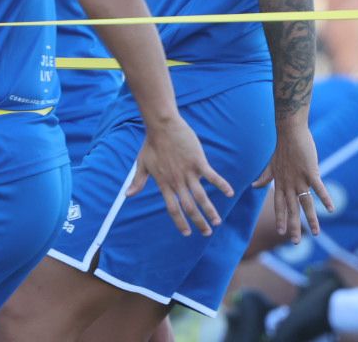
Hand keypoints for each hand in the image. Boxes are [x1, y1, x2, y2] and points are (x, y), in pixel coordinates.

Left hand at [128, 114, 234, 236]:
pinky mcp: (198, 162)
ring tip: (217, 222)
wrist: (161, 125)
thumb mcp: (142, 164)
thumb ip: (138, 181)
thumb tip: (127, 195)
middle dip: (198, 222)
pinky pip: (212, 177)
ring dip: (210, 211)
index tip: (186, 233)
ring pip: (201, 197)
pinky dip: (221, 185)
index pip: (173, 209)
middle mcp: (177, 181)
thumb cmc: (151, 143)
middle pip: (189, 207)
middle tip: (206, 233)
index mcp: (164, 184)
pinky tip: (230, 193)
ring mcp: (188, 172)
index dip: (180, 222)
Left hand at [252, 117, 333, 243]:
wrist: (289, 131)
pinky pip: (319, 188)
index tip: (281, 232)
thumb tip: (253, 186)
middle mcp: (289, 184)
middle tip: (294, 242)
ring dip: (311, 219)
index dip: (280, 218)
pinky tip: (330, 210)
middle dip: (293, 226)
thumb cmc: (281, 147)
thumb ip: (264, 177)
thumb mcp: (271, 164)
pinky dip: (325, 199)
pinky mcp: (311, 172)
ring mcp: (300, 179)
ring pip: (306, 203)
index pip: (279, 205)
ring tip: (316, 234)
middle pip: (292, 209)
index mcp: (281, 183)